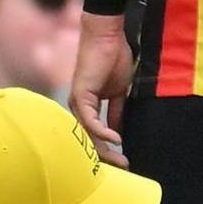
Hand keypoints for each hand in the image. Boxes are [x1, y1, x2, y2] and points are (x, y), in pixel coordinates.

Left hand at [68, 11, 134, 166]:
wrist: (108, 36)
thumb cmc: (114, 58)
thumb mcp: (120, 91)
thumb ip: (117, 111)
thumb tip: (119, 131)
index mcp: (88, 107)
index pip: (95, 136)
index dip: (109, 150)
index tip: (124, 161)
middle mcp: (79, 107)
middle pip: (90, 139)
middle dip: (108, 156)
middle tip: (124, 167)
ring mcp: (78, 102)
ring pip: (88, 134)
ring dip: (105, 149)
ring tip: (122, 161)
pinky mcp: (81, 95)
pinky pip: (90, 120)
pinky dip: (102, 132)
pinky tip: (116, 140)